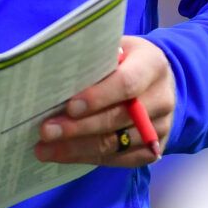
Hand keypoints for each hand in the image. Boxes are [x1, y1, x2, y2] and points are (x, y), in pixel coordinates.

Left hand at [33, 36, 174, 167]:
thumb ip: (95, 59)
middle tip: (46, 131)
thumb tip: (57, 76)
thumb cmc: (127, 60)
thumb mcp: (116, 48)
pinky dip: (88, 158)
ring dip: (77, 148)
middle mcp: (161, 98)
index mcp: (152, 65)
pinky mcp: (153, 149)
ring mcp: (160, 127)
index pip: (127, 84)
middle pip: (118, 118)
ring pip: (116, 144)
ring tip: (45, 148)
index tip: (70, 107)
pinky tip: (63, 156)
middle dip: (78, 128)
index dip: (98, 97)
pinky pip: (119, 160)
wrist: (158, 81)